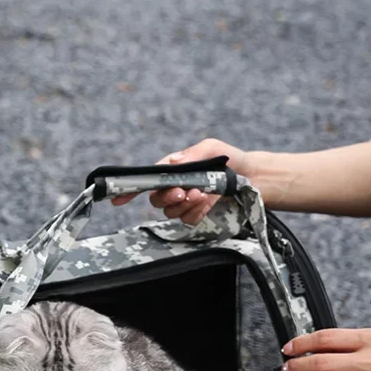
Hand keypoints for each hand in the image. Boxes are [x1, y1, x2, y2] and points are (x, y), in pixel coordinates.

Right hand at [110, 138, 248, 224]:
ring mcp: (184, 203)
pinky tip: (206, 203)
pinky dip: (195, 213)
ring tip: (202, 194)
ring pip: (170, 212)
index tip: (118, 197)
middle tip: (183, 192)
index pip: (146, 180)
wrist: (252, 177)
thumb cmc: (230, 159)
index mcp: (172, 169)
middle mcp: (174, 187)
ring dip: (184, 204)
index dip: (129, 189)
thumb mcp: (211, 149)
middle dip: (167, 197)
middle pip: (155, 199)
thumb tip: (172, 162)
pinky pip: (186, 220)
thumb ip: (191, 156)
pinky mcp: (196, 215)